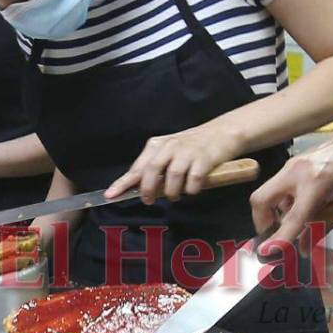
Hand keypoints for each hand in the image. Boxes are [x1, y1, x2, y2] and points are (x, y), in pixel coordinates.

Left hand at [106, 123, 243, 204]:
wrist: (222, 132)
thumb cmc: (193, 145)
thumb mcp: (170, 150)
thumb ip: (155, 167)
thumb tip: (139, 188)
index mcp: (158, 145)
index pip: (138, 167)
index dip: (123, 183)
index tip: (110, 195)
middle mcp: (170, 146)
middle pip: (152, 171)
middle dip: (148, 190)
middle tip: (149, 200)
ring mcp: (187, 152)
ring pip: (172, 176)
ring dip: (172, 192)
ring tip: (175, 196)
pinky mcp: (204, 158)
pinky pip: (193, 180)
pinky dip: (191, 189)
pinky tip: (192, 190)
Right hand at [250, 106, 332, 255]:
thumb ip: (324, 226)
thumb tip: (303, 249)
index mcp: (316, 183)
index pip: (292, 218)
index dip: (278, 239)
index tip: (265, 253)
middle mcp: (296, 171)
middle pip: (260, 199)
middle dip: (261, 222)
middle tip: (275, 237)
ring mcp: (291, 164)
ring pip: (268, 193)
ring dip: (274, 213)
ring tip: (297, 224)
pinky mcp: (291, 162)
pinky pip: (278, 186)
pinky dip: (283, 202)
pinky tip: (303, 208)